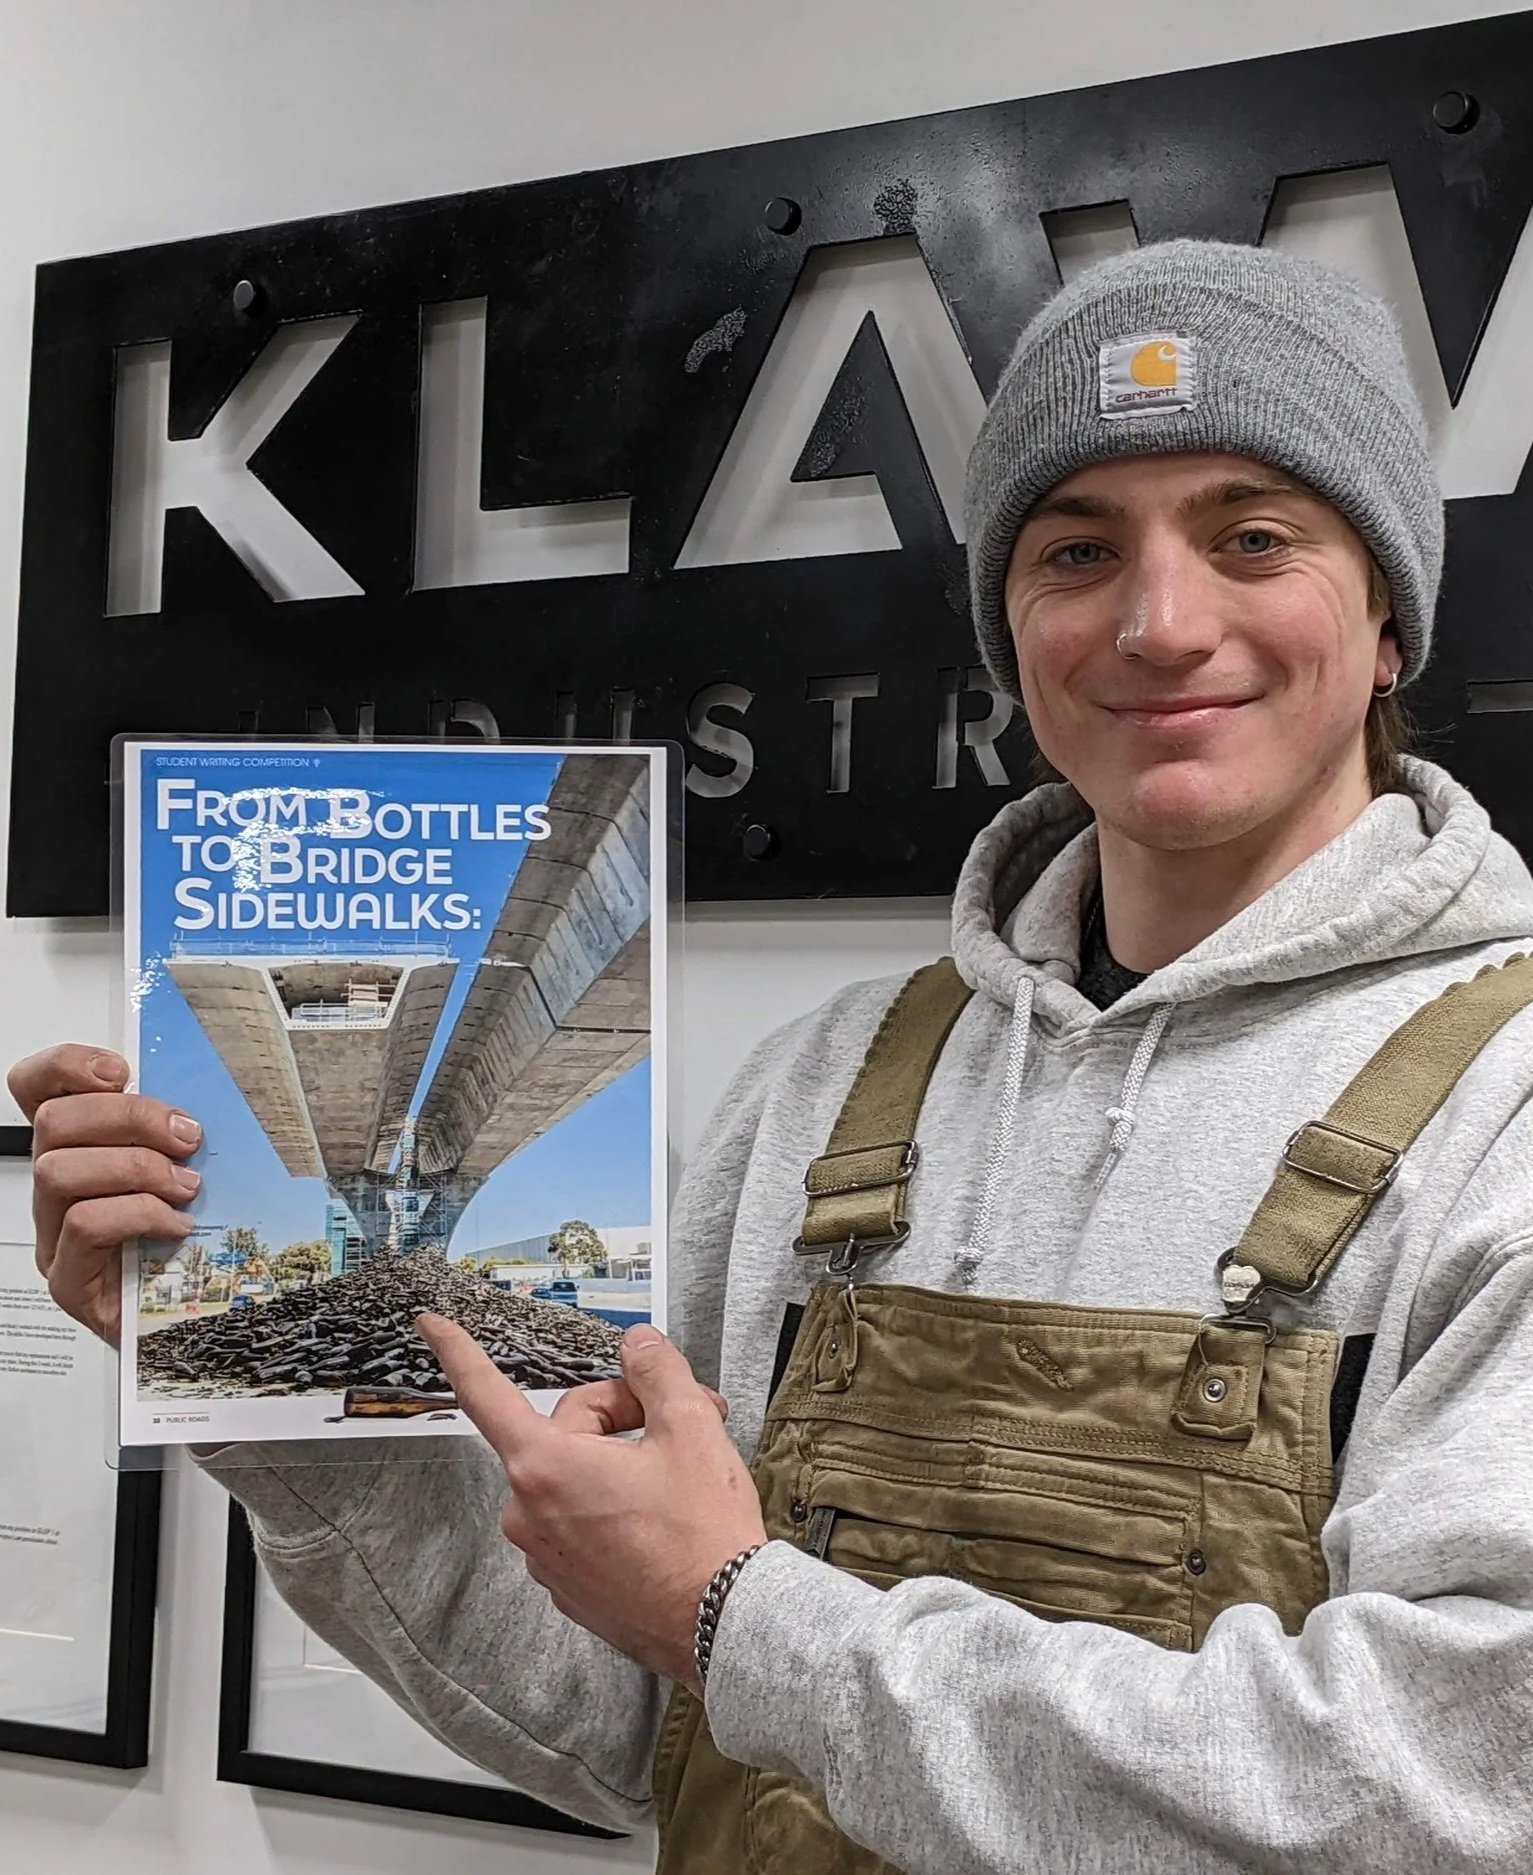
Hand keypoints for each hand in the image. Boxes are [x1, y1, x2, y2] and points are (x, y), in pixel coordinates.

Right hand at [7, 1044, 202, 1344]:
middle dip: (129, 1118)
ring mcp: (54, 1237)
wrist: (192, 1325)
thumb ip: (177, 1135)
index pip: (39, 1090)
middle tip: (186, 1137)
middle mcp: (56, 1191)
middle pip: (55, 1123)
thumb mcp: (189, 1172)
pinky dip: (139, 1214)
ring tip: (186, 1188)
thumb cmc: (190, 1244)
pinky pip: (86, 1224)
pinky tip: (175, 1227)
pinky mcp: (68, 1280)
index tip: (119, 1070)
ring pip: (61, 1171)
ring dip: (137, 1168)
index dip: (67, 1065)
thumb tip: (198, 1104)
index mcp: (80, 1151)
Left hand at [418, 1315, 765, 1693]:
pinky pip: (580, 1522)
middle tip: (681, 1420)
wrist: (726, 1625)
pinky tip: (663, 1517)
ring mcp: (547, 1556)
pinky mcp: (569, 1586)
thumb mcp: (692, 1426)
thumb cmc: (703, 1535)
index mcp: (547, 1466)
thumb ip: (657, 1370)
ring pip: (575, 1476)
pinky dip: (615, 1507)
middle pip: (565, 1428)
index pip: (486, 1393)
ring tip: (680, 1476)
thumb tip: (638, 1346)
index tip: (433, 1326)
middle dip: (622, 1415)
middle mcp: (532, 1514)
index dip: (458, 1351)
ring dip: (620, 1462)